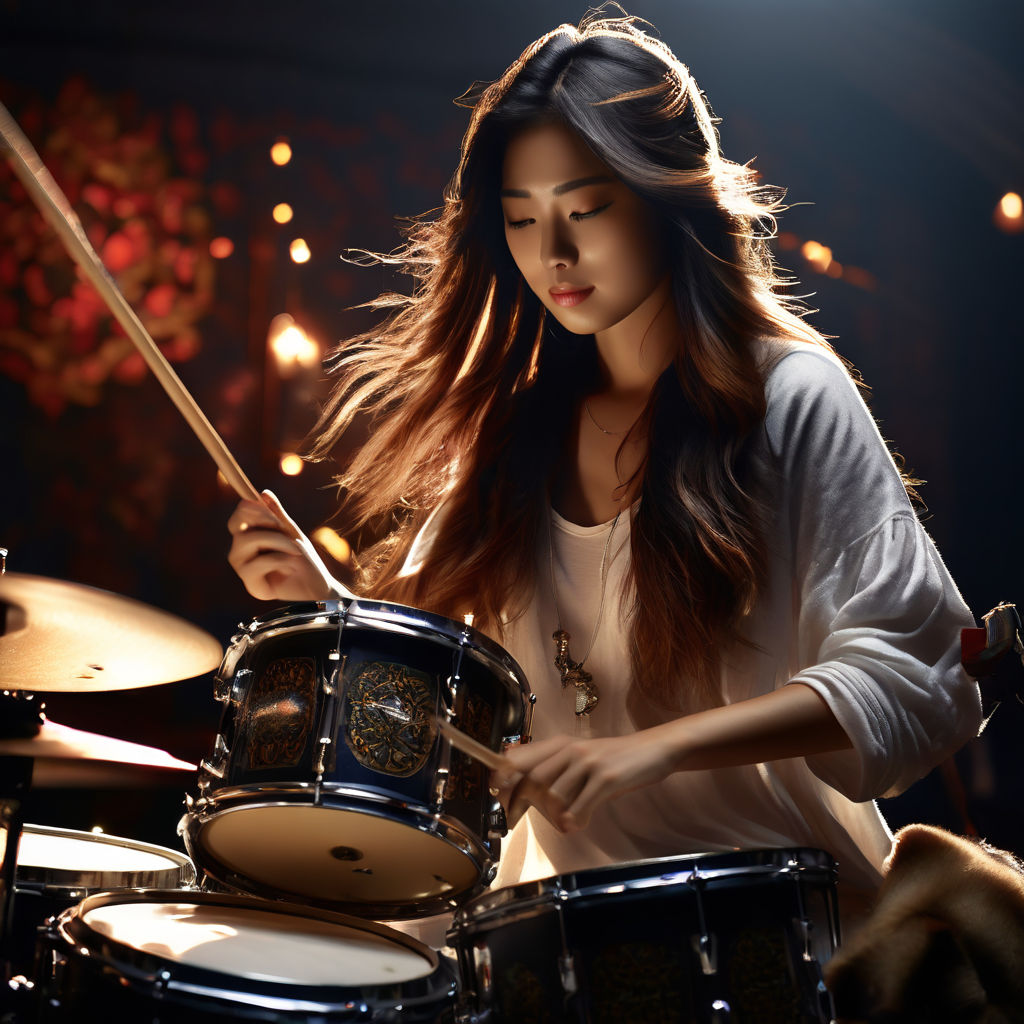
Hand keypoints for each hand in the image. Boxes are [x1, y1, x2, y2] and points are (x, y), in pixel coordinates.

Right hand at [227, 489, 354, 601]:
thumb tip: (263, 493)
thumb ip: (277, 515)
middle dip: (263, 520)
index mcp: (249, 538)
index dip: (249, 508)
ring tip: (295, 550)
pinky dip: (280, 559)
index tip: (268, 509)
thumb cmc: (303, 560)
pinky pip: (257, 563)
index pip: (237, 517)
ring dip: (277, 540)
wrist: (317, 586)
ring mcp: (243, 568)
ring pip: (247, 541)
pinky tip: (291, 566)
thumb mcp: (291, 532)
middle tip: (284, 526)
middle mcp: (241, 552)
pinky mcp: (251, 584)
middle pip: (235, 525)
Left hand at [493, 730, 678, 832]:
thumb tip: (521, 778)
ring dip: (553, 815)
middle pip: (534, 780)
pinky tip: (576, 824)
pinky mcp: (606, 778)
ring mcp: (589, 763)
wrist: (654, 749)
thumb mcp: (581, 756)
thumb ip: (555, 766)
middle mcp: (571, 750)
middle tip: (514, 819)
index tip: (493, 790)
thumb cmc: (615, 758)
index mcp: (562, 745)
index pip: (523, 757)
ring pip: (555, 796)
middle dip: (520, 803)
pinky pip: (580, 806)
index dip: (503, 774)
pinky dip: (574, 820)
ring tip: (562, 822)